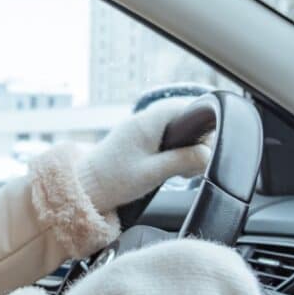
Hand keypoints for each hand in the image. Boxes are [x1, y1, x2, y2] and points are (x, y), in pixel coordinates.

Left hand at [79, 97, 211, 213]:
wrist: (85, 188)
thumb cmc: (113, 180)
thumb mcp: (152, 173)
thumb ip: (181, 161)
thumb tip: (207, 153)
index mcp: (147, 123)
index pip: (184, 107)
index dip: (201, 123)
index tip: (206, 145)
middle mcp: (142, 121)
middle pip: (181, 118)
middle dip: (194, 140)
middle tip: (196, 163)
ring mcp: (138, 130)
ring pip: (173, 130)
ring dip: (184, 148)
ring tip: (184, 170)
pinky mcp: (136, 142)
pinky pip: (162, 139)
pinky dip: (172, 152)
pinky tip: (172, 170)